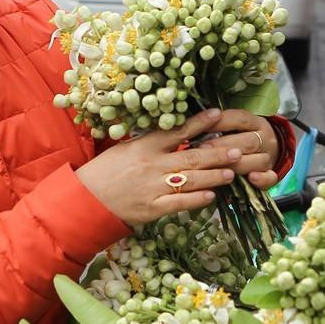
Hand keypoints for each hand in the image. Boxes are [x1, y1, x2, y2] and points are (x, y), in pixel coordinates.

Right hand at [75, 109, 243, 226]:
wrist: (86, 200)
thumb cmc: (105, 171)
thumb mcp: (125, 149)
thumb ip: (150, 143)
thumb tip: (175, 134)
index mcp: (144, 146)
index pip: (178, 131)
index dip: (200, 123)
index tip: (218, 115)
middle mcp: (152, 165)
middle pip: (192, 157)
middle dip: (218, 153)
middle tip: (238, 149)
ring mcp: (154, 187)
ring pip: (191, 180)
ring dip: (214, 176)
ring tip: (232, 172)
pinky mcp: (153, 208)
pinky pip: (180, 203)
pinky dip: (197, 199)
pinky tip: (212, 195)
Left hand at [198, 109, 280, 189]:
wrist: (265, 150)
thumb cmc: (241, 138)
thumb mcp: (233, 127)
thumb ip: (218, 126)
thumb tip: (192, 126)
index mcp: (255, 123)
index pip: (239, 119)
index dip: (221, 122)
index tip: (202, 127)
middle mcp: (265, 139)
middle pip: (248, 141)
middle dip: (224, 146)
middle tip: (203, 149)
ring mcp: (269, 157)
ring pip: (258, 160)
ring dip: (237, 164)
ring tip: (219, 167)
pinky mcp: (271, 175)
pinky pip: (270, 178)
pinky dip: (262, 179)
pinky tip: (252, 178)